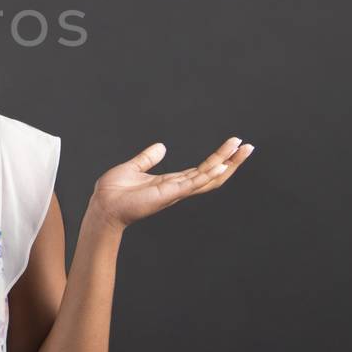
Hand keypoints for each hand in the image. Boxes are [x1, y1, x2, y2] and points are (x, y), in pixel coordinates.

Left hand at [89, 137, 253, 229]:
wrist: (102, 206)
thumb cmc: (114, 191)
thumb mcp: (134, 168)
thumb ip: (148, 158)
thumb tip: (161, 146)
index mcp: (171, 181)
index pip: (202, 170)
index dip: (219, 158)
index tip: (234, 145)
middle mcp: (177, 187)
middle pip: (212, 174)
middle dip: (231, 161)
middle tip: (248, 147)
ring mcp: (175, 191)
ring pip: (208, 177)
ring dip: (226, 164)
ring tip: (242, 150)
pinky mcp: (168, 194)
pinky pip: (192, 184)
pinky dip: (207, 175)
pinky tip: (221, 166)